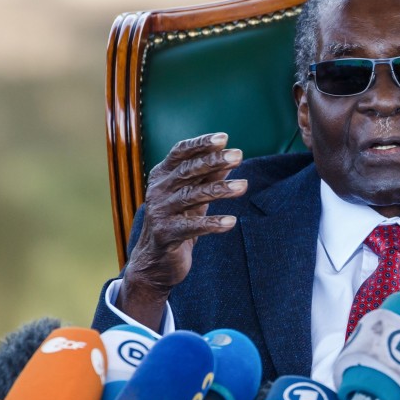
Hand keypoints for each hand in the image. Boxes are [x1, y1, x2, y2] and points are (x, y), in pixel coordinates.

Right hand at [118, 132, 245, 327]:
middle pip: (188, 171)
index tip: (224, 138)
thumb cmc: (178, 222)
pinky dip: (212, 223)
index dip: (201, 144)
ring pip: (192, 196)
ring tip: (244, 186)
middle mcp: (158, 190)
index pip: (180, 152)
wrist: (156, 261)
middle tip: (239, 156)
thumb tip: (232, 157)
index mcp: (162, 175)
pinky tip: (231, 222)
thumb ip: (209, 177)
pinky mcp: (165, 234)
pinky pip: (192, 227)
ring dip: (220, 189)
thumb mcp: (194, 196)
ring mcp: (160, 212)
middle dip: (214, 161)